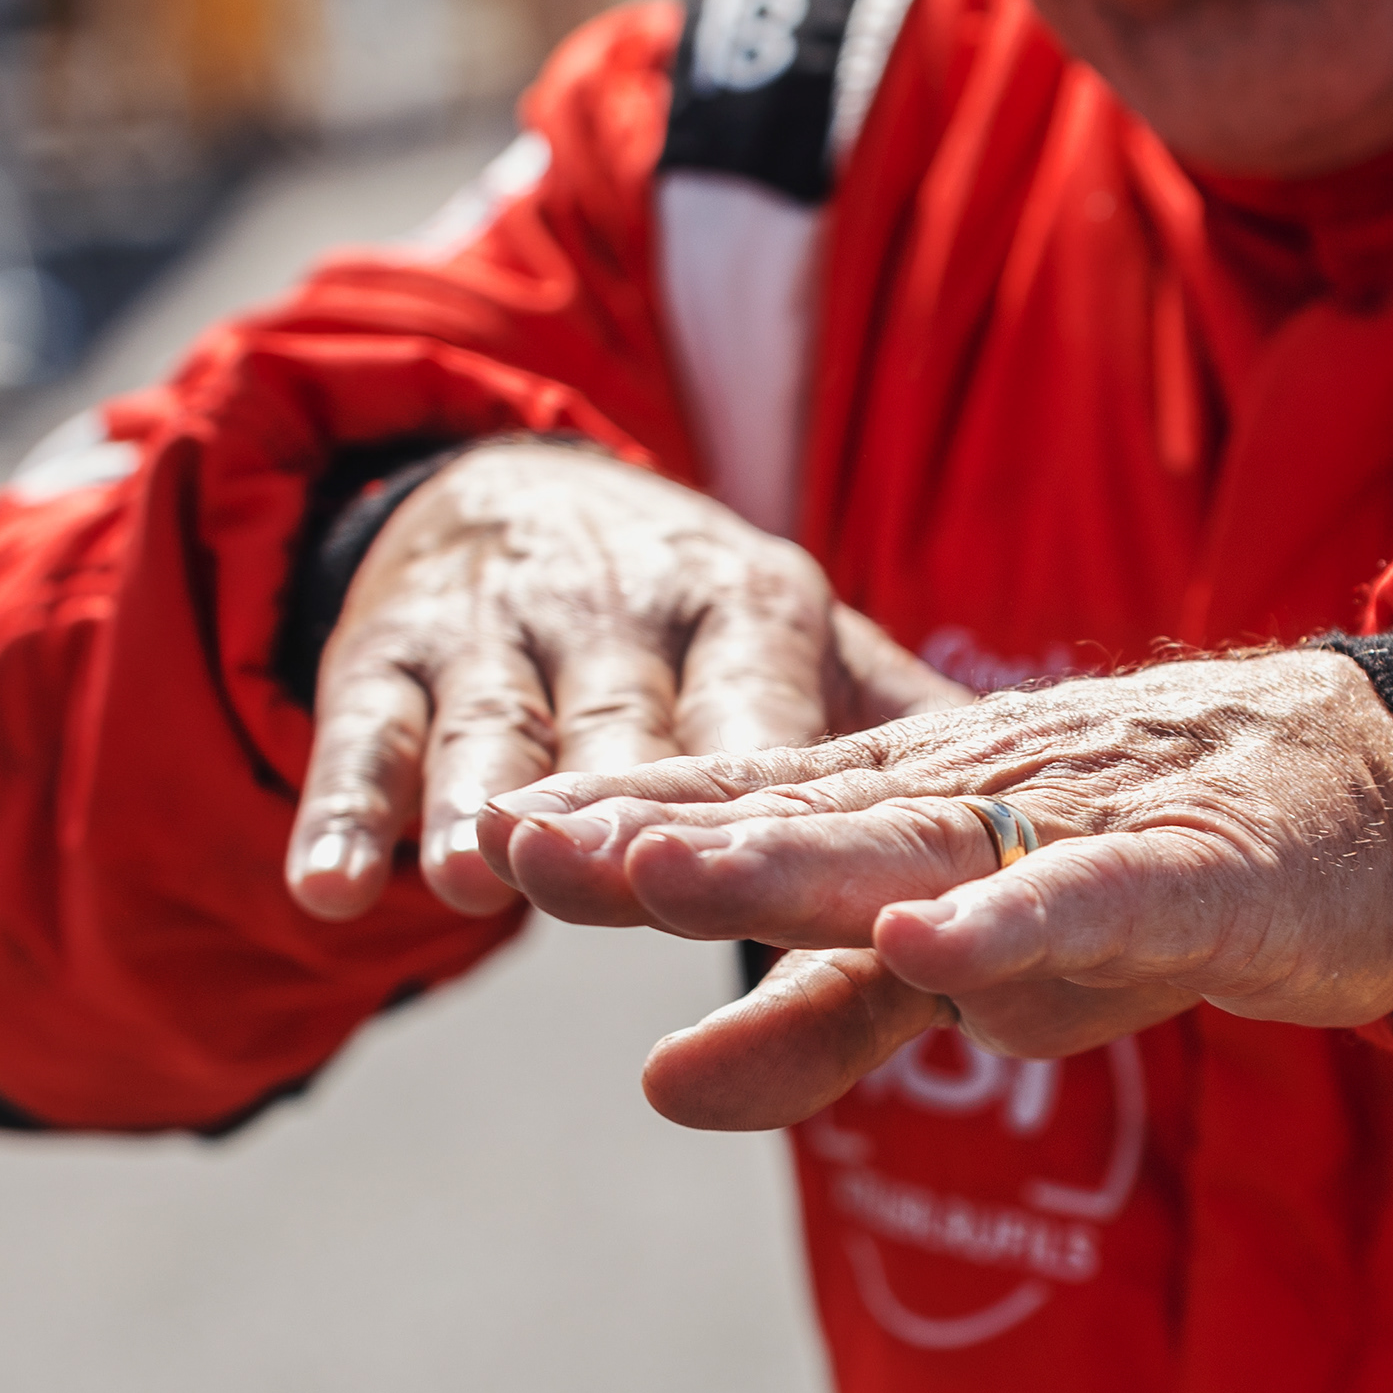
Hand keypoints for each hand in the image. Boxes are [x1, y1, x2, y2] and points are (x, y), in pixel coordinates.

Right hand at [283, 440, 967, 918]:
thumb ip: (907, 734)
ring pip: (491, 729)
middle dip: (610, 799)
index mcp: (750, 609)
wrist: (517, 497)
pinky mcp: (385, 657)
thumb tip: (1060, 825)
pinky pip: (362, 742)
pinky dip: (345, 815)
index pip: (763, 710)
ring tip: (475, 877)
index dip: (760, 781)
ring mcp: (497, 637)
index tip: (778, 849)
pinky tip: (332, 894)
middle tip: (606, 877)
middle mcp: (622, 615)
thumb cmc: (701, 627)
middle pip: (621, 725)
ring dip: (480, 800)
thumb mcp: (805, 650)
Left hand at [473, 647, 1392, 1129]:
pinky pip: (1094, 897)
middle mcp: (976, 803)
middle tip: (523, 845)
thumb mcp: (968, 968)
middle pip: (800, 820)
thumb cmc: (1154, 871)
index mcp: (912, 810)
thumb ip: (816, 1026)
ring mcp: (1082, 830)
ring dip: (795, 859)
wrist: (1381, 803)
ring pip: (918, 845)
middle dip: (661, 837)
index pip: (743, 811)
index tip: (483, 837)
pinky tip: (934, 940)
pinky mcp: (1196, 873)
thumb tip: (651, 1092)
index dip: (618, 827)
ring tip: (670, 874)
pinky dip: (1017, 916)